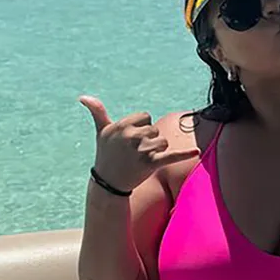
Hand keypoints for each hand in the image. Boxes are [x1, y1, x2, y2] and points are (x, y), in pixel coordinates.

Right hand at [79, 95, 199, 192]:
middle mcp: (132, 136)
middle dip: (149, 139)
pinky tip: (196, 152)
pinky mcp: (151, 164)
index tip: (130, 139)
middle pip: (155, 129)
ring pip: (163, 141)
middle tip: (134, 152)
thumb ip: (97, 112)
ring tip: (142, 159)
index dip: (141, 127)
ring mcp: (142, 150)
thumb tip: (83, 96)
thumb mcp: (101, 132)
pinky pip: (171, 156)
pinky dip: (184, 154)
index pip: (145, 117)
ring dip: (157, 150)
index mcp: (123, 125)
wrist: (108, 182)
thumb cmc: (105, 154)